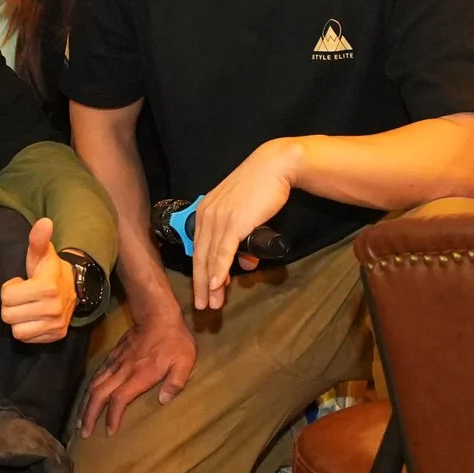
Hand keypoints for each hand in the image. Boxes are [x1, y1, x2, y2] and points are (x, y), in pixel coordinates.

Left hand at [0, 217, 76, 343]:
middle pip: (8, 316)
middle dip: (11, 305)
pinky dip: (26, 330)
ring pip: (17, 331)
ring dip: (18, 319)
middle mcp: (53, 309)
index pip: (7, 297)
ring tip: (27, 308)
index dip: (9, 289)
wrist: (73, 288)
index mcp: (47, 287)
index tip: (20, 283)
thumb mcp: (41, 254)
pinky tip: (33, 318)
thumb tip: (44, 222)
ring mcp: (56, 325)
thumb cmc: (49, 270)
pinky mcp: (56, 336)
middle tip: (22, 297)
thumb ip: (38, 239)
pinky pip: (27, 339)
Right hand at [78, 295, 196, 437]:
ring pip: (94, 385)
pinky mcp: (113, 356)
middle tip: (85, 432)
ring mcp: (116, 362)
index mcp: (140, 374)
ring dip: (86, 403)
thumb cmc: (174, 340)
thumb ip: (176, 382)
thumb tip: (163, 401)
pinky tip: (87, 396)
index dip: (112, 416)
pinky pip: (97, 374)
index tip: (109, 432)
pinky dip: (89, 388)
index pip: (120, 399)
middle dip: (90, 414)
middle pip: (100, 394)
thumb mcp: (184, 361)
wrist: (157, 314)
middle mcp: (123, 370)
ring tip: (81, 420)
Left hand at [191, 138, 297, 310]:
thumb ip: (241, 238)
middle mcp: (206, 216)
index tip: (202, 291)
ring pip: (209, 258)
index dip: (200, 273)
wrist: (274, 167)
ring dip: (210, 284)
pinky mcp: (233, 223)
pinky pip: (222, 252)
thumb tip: (244, 263)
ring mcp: (218, 219)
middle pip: (199, 257)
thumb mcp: (246, 216)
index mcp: (205, 212)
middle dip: (200, 285)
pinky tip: (216, 285)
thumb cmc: (261, 189)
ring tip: (212, 304)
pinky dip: (218, 270)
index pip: (199, 248)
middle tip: (202, 305)